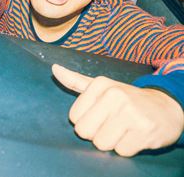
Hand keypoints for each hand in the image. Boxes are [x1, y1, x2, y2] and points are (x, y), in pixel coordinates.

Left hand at [52, 64, 183, 155]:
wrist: (166, 108)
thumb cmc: (126, 99)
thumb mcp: (101, 87)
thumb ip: (75, 80)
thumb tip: (54, 68)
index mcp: (101, 84)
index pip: (74, 117)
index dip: (86, 120)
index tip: (100, 113)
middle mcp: (115, 95)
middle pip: (84, 132)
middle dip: (96, 133)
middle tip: (111, 124)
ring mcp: (131, 113)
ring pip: (102, 143)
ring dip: (112, 141)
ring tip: (123, 129)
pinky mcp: (145, 131)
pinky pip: (121, 151)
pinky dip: (127, 148)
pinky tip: (135, 136)